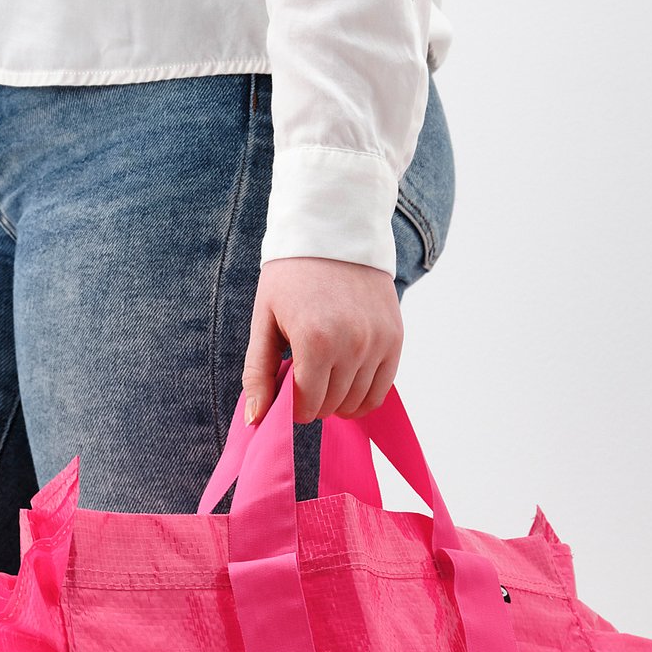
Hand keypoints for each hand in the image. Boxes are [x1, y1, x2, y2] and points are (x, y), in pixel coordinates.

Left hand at [241, 256, 403, 426]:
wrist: (334, 230)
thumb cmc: (290, 276)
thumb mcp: (264, 321)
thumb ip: (258, 374)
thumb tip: (255, 421)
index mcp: (315, 341)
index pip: (306, 405)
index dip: (292, 405)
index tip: (286, 387)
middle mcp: (352, 345)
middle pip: (330, 406)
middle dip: (312, 401)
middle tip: (303, 374)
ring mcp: (378, 342)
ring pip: (356, 403)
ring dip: (336, 399)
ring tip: (324, 372)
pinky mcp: (395, 338)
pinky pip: (381, 390)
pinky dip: (362, 394)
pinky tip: (346, 378)